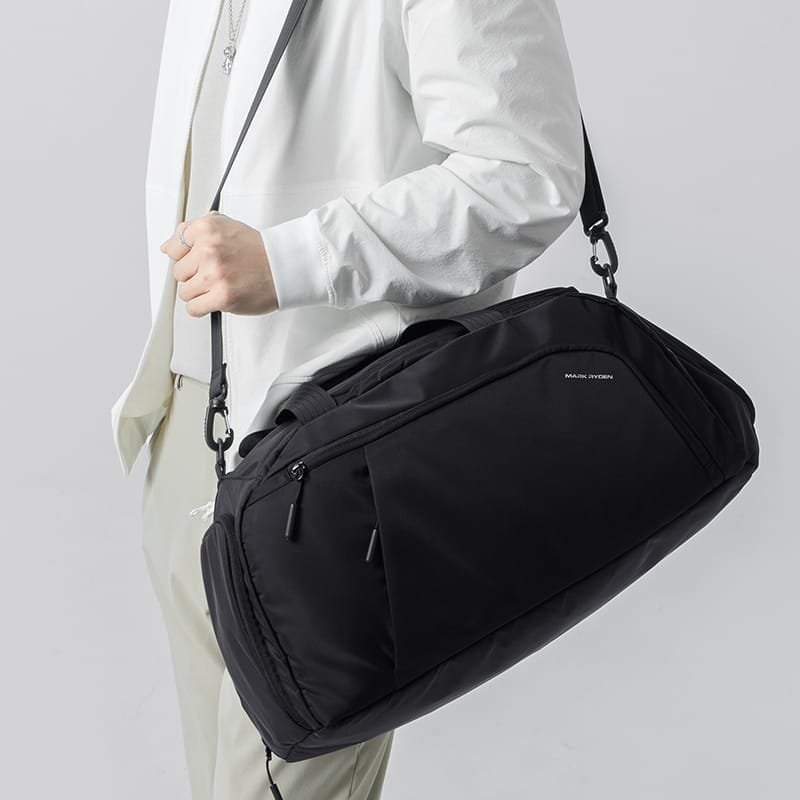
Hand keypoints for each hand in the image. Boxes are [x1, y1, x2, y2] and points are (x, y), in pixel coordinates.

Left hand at [160, 211, 277, 316]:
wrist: (283, 267)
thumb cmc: (258, 250)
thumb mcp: (224, 226)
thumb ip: (193, 232)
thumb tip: (167, 247)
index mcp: (207, 229)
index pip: (173, 247)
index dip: (186, 257)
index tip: (199, 261)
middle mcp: (209, 250)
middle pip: (178, 272)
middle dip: (194, 275)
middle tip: (215, 274)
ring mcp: (215, 274)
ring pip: (185, 292)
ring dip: (200, 293)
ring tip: (218, 286)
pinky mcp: (223, 297)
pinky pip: (194, 308)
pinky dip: (202, 308)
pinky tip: (216, 299)